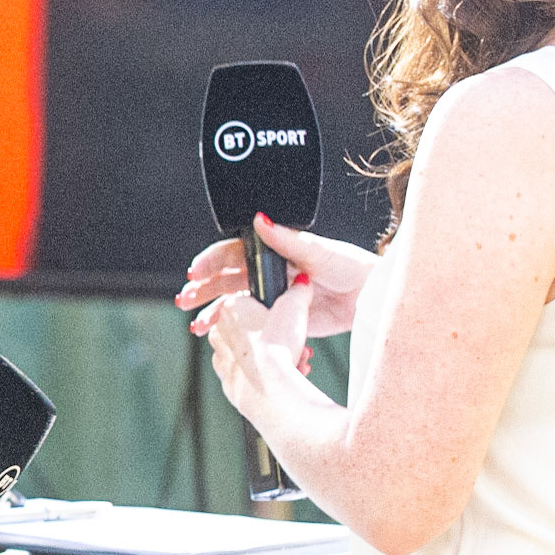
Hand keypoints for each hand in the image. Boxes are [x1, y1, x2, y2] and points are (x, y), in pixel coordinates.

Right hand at [175, 213, 377, 337]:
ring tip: (196, 324)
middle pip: (225, 280)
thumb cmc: (349, 266)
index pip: (233, 253)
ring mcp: (270, 297)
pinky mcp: (278, 319)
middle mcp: (267, 273)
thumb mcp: (317, 250)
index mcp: (272, 251)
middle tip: (185, 299)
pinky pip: (249, 323)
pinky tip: (216, 335)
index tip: (195, 272)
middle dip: (203, 289)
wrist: (369, 297)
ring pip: (232, 304)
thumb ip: (286, 239)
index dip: (211, 262)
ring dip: (212, 311)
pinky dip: (231, 329)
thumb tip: (259, 219)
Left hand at [196, 272, 313, 422]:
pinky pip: (251, 377)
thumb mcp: (295, 308)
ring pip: (254, 354)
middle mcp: (219, 333)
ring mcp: (222, 360)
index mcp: (230, 309)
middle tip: (297, 343)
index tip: (289, 319)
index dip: (274, 311)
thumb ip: (299, 291)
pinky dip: (267, 377)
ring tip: (298, 361)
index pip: (250, 302)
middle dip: (278, 337)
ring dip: (277, 357)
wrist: (270, 389)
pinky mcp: (228, 383)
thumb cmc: (278, 346)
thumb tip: (302, 281)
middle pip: (254, 330)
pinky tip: (287, 377)